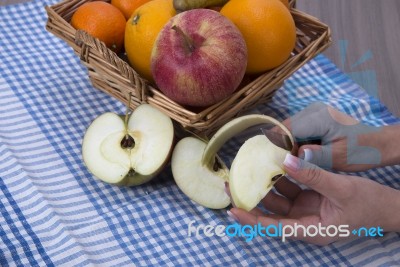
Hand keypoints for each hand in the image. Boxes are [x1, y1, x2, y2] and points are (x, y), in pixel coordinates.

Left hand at [228, 154, 399, 244]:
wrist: (389, 207)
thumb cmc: (370, 205)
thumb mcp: (341, 189)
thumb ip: (313, 175)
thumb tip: (286, 161)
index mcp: (312, 230)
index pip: (274, 227)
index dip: (252, 219)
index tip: (232, 210)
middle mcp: (304, 222)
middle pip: (271, 213)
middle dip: (251, 200)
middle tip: (232, 185)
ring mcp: (306, 210)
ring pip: (278, 199)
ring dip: (264, 186)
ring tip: (246, 171)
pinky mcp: (310, 199)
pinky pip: (290, 189)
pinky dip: (281, 178)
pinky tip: (271, 165)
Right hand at [278, 102, 399, 171]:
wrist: (377, 143)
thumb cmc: (361, 151)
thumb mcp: (338, 158)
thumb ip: (314, 157)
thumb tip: (290, 158)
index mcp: (319, 118)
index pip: (287, 129)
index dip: (277, 146)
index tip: (274, 163)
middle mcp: (313, 110)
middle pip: (285, 128)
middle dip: (281, 146)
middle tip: (282, 166)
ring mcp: (313, 112)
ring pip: (288, 129)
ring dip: (288, 145)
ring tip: (292, 162)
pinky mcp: (313, 117)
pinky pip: (296, 129)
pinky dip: (295, 142)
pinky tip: (301, 155)